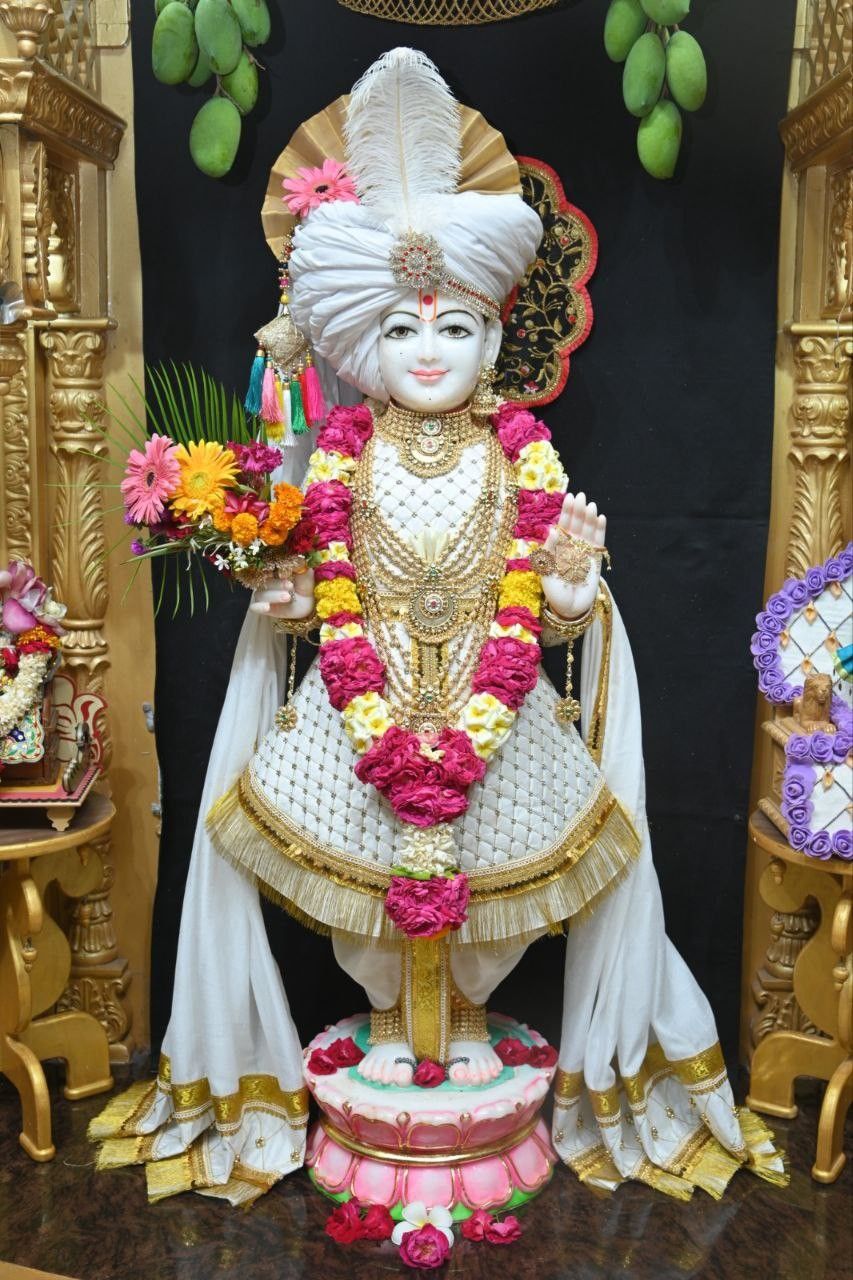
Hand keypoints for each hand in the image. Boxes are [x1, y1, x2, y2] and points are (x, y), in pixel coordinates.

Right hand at [249, 565, 314, 619]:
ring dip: (274, 596)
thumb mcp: (306, 579)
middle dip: (278, 584)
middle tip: (290, 586)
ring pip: (261, 593)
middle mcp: (265, 581)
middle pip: (265, 580)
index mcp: (274, 570)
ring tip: (287, 597)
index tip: (287, 572)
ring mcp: (262, 594)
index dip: (276, 568)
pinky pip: (255, 606)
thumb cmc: (304, 588)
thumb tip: (301, 559)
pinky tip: (266, 607)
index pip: (268, 565)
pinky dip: (259, 607)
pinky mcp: (261, 607)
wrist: (306, 606)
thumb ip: (302, 570)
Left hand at [539, 491, 606, 620]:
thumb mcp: (545, 571)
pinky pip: (598, 541)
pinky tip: (601, 517)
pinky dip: (600, 530)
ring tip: (591, 505)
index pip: (562, 525)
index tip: (569, 498)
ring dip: (589, 517)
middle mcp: (571, 546)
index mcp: (558, 547)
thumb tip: (553, 530)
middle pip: (576, 524)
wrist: (569, 608)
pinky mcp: (595, 559)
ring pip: (587, 530)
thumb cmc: (554, 591)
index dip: (566, 512)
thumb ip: (549, 551)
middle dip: (578, 510)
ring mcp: (584, 552)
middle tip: (581, 496)